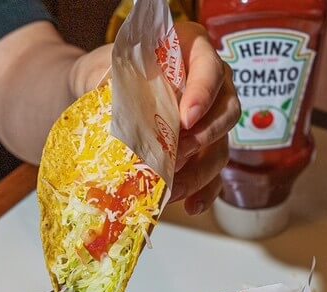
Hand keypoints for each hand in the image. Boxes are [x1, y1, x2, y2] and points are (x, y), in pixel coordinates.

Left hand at [71, 22, 238, 215]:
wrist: (99, 91)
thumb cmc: (107, 72)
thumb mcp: (105, 68)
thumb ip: (116, 80)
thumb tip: (121, 107)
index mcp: (191, 50)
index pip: (209, 68)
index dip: (203, 93)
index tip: (186, 118)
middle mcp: (211, 84)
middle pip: (227, 111)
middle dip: (205, 137)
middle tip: (178, 154)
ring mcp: (211, 119)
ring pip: (222, 147)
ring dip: (200, 172)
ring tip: (174, 188)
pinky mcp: (205, 150)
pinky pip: (215, 174)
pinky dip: (205, 192)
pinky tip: (191, 205)